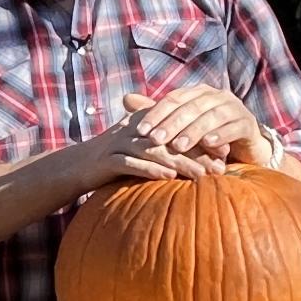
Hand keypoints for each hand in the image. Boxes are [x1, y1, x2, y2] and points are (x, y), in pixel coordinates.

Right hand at [75, 95, 223, 188]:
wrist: (75, 167)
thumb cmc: (112, 160)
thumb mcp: (139, 149)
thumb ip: (164, 147)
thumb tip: (199, 157)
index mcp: (143, 123)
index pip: (179, 127)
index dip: (203, 139)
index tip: (225, 152)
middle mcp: (132, 130)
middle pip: (171, 138)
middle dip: (198, 152)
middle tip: (220, 167)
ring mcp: (118, 144)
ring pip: (155, 151)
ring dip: (180, 162)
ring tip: (201, 175)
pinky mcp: (107, 160)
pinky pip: (131, 163)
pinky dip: (150, 169)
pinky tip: (167, 177)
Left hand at [126, 85, 266, 163]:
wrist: (242, 146)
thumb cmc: (204, 134)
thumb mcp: (179, 125)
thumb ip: (156, 112)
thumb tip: (125, 98)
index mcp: (198, 92)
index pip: (173, 99)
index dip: (156, 113)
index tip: (139, 131)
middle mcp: (216, 96)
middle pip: (191, 107)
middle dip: (171, 124)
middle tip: (155, 139)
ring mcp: (235, 108)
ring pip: (212, 117)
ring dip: (194, 131)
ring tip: (178, 146)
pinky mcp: (248, 124)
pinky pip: (234, 127)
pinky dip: (221, 135)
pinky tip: (208, 144)